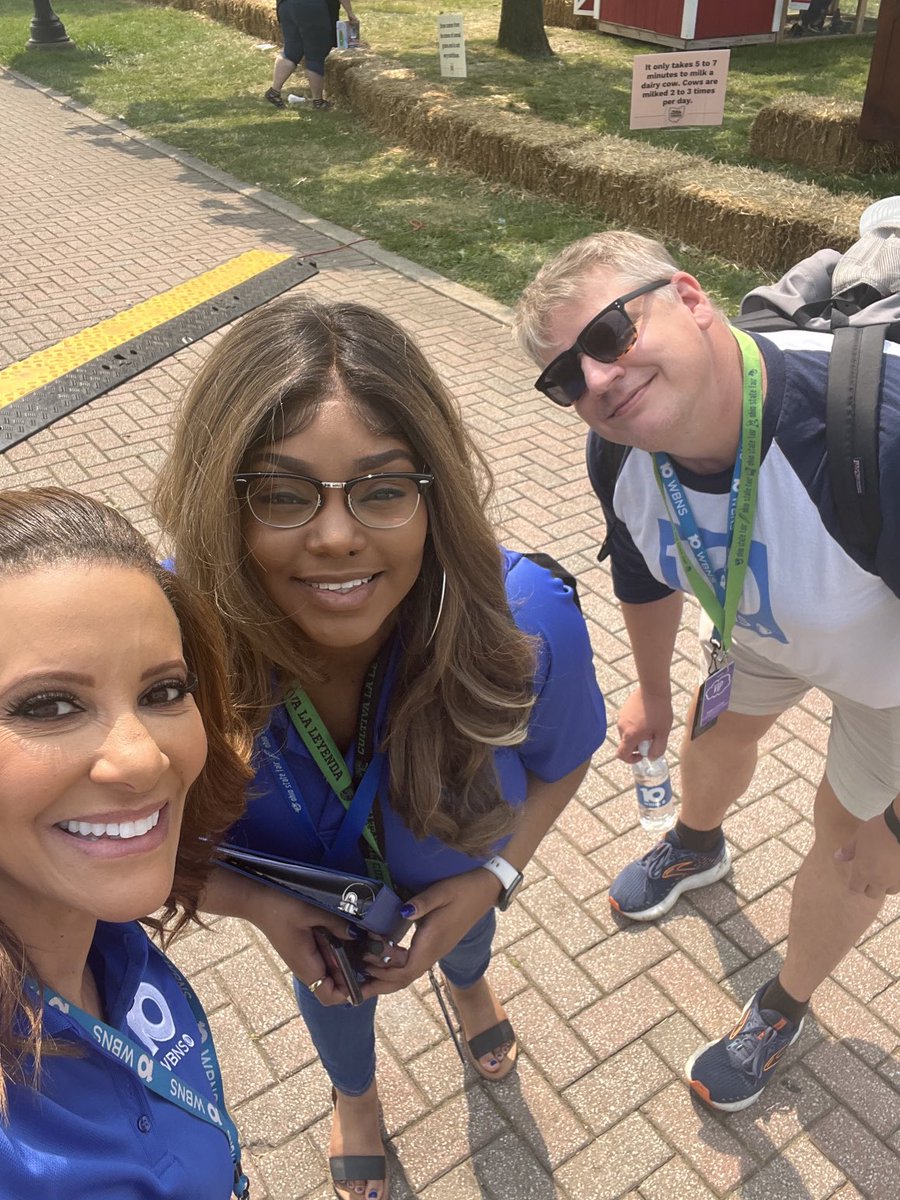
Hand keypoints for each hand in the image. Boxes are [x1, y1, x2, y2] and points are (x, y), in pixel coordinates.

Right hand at [245, 885, 357, 1005]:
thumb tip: (358, 935)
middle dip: (355, 975)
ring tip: (365, 944)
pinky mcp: (304, 949)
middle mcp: (306, 967)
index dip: (351, 990)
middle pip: (335, 985)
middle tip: (372, 955)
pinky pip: (325, 959)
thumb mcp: (310, 912)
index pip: (331, 995)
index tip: (368, 972)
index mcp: (306, 965)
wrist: (255, 898)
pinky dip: (338, 952)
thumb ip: (335, 924)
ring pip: (332, 972)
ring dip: (347, 962)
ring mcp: (304, 959)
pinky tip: (348, 934)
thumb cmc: (279, 906)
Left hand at [360, 869, 498, 998]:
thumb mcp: (442, 892)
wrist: (485, 891)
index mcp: (432, 942)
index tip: (365, 962)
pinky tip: (384, 962)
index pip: (405, 969)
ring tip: (365, 980)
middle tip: (358, 989)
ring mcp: (435, 951)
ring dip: (387, 980)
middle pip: (405, 979)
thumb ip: (422, 903)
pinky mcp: (436, 946)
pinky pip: (413, 966)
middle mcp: (433, 952)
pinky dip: (396, 970)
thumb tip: (403, 911)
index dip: (385, 971)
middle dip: (381, 985)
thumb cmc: (463, 890)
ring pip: (409, 975)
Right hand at [615, 687, 672, 762]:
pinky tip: (647, 717)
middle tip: (652, 737)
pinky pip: (628, 723)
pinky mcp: (623, 710)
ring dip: (637, 734)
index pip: (622, 754)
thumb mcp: (663, 733)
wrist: (653, 689)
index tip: (641, 755)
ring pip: (627, 733)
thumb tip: (651, 757)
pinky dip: (635, 725)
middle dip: (638, 744)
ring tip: (651, 725)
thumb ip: (658, 749)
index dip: (630, 759)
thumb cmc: (659, 711)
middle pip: (626, 743)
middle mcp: (622, 727)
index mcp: (630, 735)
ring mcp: (621, 718)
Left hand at [834, 810, 899, 900]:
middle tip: (870, 874)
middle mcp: (879, 880)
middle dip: (870, 887)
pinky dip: (897, 880)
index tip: (856, 877)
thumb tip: (837, 857)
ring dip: (885, 885)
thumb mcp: (858, 837)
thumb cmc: (878, 831)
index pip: (856, 888)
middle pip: (872, 894)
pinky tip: (895, 868)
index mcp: (863, 872)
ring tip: (884, 871)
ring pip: (888, 891)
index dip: (855, 884)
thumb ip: (848, 850)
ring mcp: (895, 880)